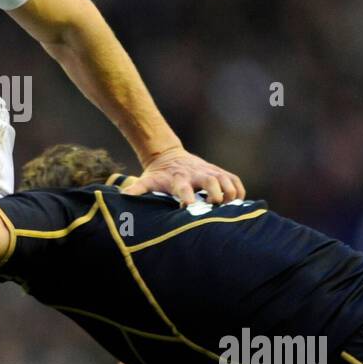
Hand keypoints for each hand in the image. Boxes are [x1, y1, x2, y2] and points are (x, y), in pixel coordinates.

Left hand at [120, 146, 244, 205]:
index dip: (187, 198)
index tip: (189, 208)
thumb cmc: (157, 175)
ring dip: (230, 192)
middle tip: (216, 206)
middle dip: (216, 194)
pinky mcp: (218, 171)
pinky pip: (234, 180)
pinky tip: (239, 202)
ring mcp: (209, 171)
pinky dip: (239, 190)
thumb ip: (136, 189)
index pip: (183, 188)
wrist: (167, 154)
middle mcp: (196, 174)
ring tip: (230, 206)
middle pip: (211, 181)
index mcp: (178, 179)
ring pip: (226, 180)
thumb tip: (124, 196)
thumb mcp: (146, 180)